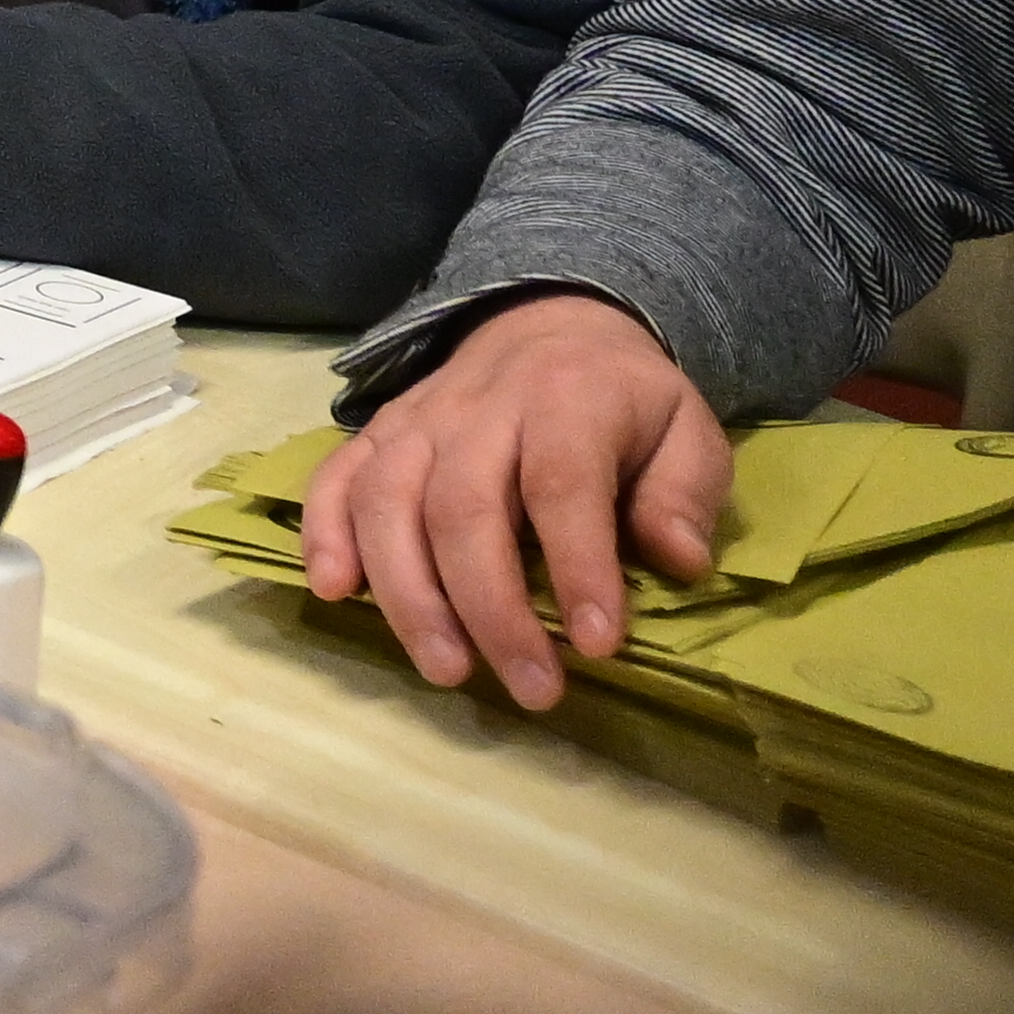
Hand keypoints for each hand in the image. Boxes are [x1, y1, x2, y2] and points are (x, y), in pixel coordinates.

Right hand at [296, 287, 735, 710]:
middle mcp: (480, 405)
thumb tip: (676, 560)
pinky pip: (336, 478)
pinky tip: (335, 592)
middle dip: (491, 608)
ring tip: (445, 669)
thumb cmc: (627, 403)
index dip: (577, 568)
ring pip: (390, 502)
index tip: (596, 647)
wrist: (551, 325)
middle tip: (531, 688)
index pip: (561, 484)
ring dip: (410, 594)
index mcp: (568, 398)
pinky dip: (325, 533)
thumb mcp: (688, 429)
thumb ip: (685, 492)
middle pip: (464, 506)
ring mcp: (419, 420)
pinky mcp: (378, 433)